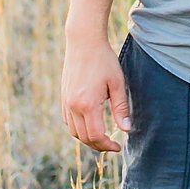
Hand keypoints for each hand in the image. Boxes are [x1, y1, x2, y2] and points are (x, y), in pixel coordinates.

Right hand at [62, 36, 130, 152]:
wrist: (83, 42)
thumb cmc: (104, 60)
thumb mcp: (117, 83)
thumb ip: (121, 108)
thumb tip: (126, 130)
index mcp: (88, 104)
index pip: (96, 135)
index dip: (107, 145)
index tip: (117, 147)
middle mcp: (73, 106)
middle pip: (84, 137)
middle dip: (98, 145)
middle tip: (112, 145)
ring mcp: (66, 102)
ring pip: (74, 132)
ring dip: (87, 139)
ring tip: (101, 138)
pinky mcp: (63, 97)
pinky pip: (68, 121)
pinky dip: (77, 129)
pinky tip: (89, 126)